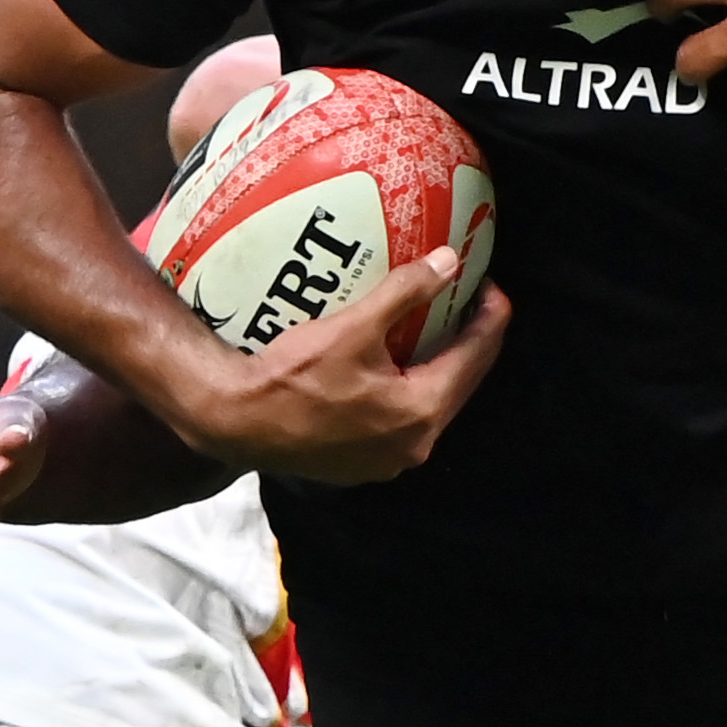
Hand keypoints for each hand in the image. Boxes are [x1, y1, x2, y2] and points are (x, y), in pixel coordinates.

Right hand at [162, 251, 509, 486]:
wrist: (235, 421)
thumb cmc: (291, 377)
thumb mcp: (354, 328)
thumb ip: (405, 293)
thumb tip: (448, 261)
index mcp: (420, 412)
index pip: (475, 357)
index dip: (490, 318)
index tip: (490, 285)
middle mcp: (413, 446)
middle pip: (459, 384)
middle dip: (468, 341)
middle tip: (470, 301)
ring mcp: (387, 461)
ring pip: (431, 404)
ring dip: (438, 367)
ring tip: (438, 328)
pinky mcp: (362, 464)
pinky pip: (401, 420)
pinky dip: (408, 389)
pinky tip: (397, 364)